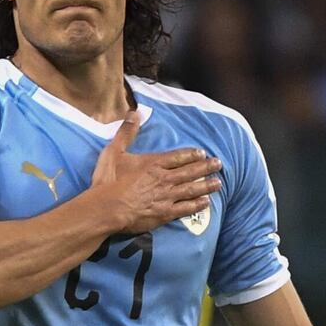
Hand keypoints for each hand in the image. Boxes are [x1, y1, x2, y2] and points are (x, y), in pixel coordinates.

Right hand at [90, 110, 221, 233]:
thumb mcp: (114, 151)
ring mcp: (166, 197)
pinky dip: (197, 205)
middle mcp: (164, 179)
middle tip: (219, 164)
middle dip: (205, 167)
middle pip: (189, 172)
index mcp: (153, 163)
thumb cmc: (108, 181)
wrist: (106, 208)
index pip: (177, 157)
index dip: (191, 154)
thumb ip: (126, 132)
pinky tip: (206, 203)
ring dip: (206, 185)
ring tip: (218, 183)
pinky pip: (185, 208)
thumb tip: (135, 112)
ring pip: (191, 189)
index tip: (203, 153)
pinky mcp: (164, 214)